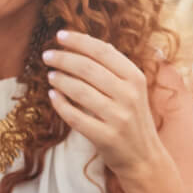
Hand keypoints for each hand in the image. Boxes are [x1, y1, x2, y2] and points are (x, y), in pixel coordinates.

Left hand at [44, 30, 163, 178]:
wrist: (144, 157)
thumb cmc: (134, 119)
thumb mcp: (135, 90)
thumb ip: (118, 69)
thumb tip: (97, 44)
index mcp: (136, 79)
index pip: (104, 52)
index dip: (80, 42)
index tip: (60, 36)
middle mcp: (129, 95)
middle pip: (89, 69)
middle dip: (64, 59)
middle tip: (48, 55)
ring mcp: (118, 117)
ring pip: (80, 91)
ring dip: (60, 80)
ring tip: (50, 75)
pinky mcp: (105, 136)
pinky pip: (75, 117)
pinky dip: (61, 104)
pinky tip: (53, 96)